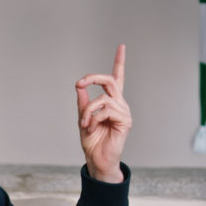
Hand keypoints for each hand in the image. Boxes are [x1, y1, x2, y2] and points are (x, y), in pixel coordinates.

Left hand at [75, 44, 131, 182]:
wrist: (97, 160)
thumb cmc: (92, 141)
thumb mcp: (83, 118)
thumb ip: (83, 102)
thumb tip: (79, 85)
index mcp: (110, 102)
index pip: (117, 78)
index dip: (119, 62)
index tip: (121, 46)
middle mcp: (119, 104)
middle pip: (109, 80)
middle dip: (93, 78)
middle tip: (80, 83)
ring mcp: (123, 111)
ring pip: (102, 99)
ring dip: (88, 110)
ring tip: (85, 124)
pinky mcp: (125, 120)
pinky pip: (105, 110)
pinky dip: (94, 119)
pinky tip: (93, 128)